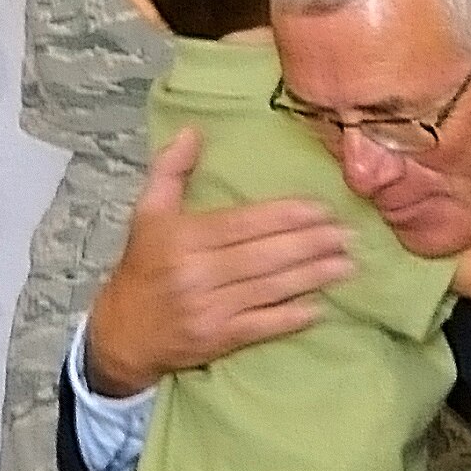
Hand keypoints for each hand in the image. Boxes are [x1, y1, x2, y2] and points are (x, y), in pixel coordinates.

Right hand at [84, 127, 353, 395]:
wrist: (121, 333)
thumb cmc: (141, 268)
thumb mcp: (147, 214)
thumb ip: (170, 170)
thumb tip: (192, 131)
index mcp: (183, 237)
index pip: (243, 223)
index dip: (286, 216)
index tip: (323, 210)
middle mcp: (196, 272)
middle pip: (264, 256)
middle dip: (311, 245)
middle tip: (349, 236)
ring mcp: (209, 308)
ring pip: (270, 289)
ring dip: (313, 277)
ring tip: (347, 265)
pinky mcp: (218, 339)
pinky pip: (262, 326)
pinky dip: (291, 318)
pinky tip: (320, 307)